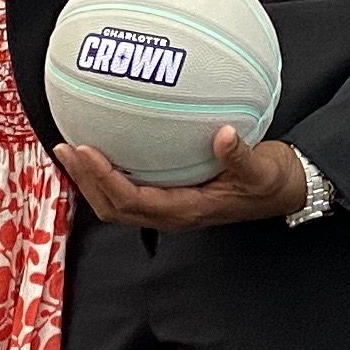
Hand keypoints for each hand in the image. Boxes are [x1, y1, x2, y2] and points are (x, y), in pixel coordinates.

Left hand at [57, 128, 312, 230]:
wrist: (284, 192)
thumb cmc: (272, 182)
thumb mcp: (262, 169)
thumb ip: (241, 156)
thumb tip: (224, 135)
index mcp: (186, 210)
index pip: (132, 200)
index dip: (104, 178)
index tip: (85, 150)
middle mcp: (171, 214)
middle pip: (113, 207)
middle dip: (86, 181)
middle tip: (65, 148)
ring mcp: (169, 208)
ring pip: (118, 202)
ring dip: (92, 179)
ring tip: (72, 151)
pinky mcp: (172, 196)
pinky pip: (131, 189)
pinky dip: (110, 173)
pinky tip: (104, 147)